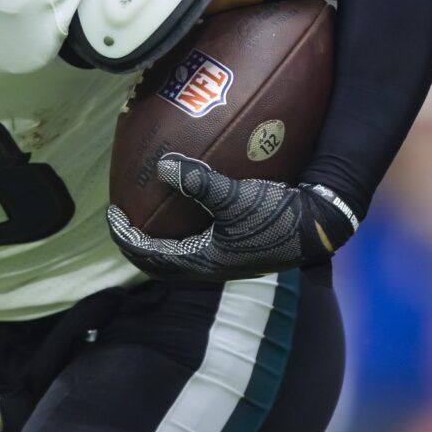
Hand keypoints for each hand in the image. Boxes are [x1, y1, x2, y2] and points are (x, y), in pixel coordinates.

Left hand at [107, 153, 358, 279]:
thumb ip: (199, 182)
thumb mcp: (236, 197)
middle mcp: (211, 265)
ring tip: (151, 212)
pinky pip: (199, 242)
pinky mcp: (240, 248)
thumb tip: (163, 165)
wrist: (321, 225)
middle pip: (160, 261)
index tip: (111, 213)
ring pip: (180, 254)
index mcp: (202, 261)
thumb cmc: (278, 214)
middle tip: (125, 215)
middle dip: (138, 241)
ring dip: (160, 238)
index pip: (148, 256)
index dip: (124, 236)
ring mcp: (226, 259)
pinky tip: (192, 203)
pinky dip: (183, 228)